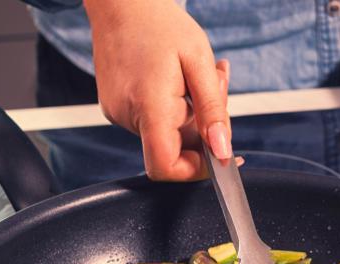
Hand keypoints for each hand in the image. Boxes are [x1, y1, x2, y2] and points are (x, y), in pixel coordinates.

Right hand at [85, 0, 230, 179]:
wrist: (121, 1)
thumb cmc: (160, 24)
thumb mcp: (199, 62)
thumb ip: (213, 111)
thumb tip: (223, 151)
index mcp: (148, 106)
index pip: (166, 167)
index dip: (195, 171)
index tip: (219, 155)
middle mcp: (127, 115)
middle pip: (174, 148)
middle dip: (204, 127)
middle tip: (218, 85)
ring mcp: (118, 113)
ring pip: (168, 133)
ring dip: (192, 113)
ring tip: (198, 74)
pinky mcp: (116, 107)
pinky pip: (155, 121)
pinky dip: (176, 106)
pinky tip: (180, 78)